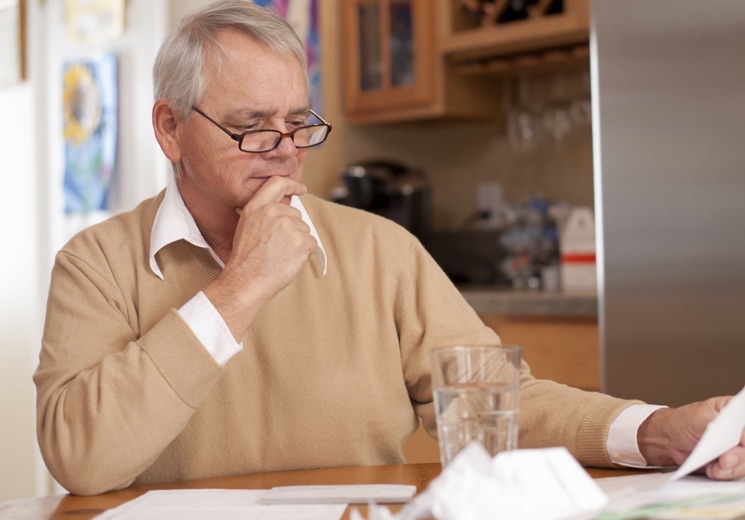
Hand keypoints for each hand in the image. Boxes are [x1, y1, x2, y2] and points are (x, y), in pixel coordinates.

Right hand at [204, 176, 316, 337]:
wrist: (246, 281)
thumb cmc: (245, 260)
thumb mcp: (247, 227)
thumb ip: (264, 213)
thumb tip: (284, 207)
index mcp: (257, 207)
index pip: (277, 183)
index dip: (292, 184)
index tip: (300, 189)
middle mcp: (273, 212)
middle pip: (295, 215)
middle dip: (292, 229)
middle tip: (278, 246)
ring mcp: (288, 226)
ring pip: (304, 230)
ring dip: (298, 243)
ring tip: (280, 255)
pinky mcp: (301, 241)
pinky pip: (311, 244)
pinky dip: (304, 253)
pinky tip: (288, 260)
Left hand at [638, 396, 744, 479]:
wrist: (669, 439)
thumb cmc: (683, 422)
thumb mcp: (699, 418)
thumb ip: (717, 424)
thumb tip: (735, 433)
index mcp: (735, 410)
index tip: (741, 442)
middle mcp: (739, 429)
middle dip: (739, 456)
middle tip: (724, 461)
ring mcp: (737, 447)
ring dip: (732, 468)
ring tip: (714, 468)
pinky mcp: (732, 461)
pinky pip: (737, 471)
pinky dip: (726, 474)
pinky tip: (713, 471)